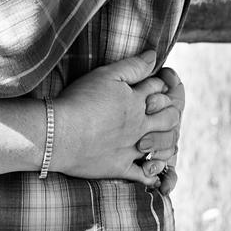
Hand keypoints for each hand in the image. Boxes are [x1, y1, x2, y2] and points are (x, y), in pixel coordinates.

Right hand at [52, 50, 181, 190]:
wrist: (59, 134)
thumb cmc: (79, 101)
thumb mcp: (106, 75)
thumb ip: (132, 66)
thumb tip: (154, 55)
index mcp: (136, 101)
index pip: (158, 89)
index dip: (160, 84)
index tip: (158, 83)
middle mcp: (140, 125)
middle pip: (169, 117)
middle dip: (171, 111)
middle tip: (166, 110)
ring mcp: (132, 148)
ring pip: (162, 145)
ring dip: (167, 140)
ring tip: (164, 137)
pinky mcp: (119, 167)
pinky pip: (143, 175)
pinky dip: (152, 175)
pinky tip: (154, 173)